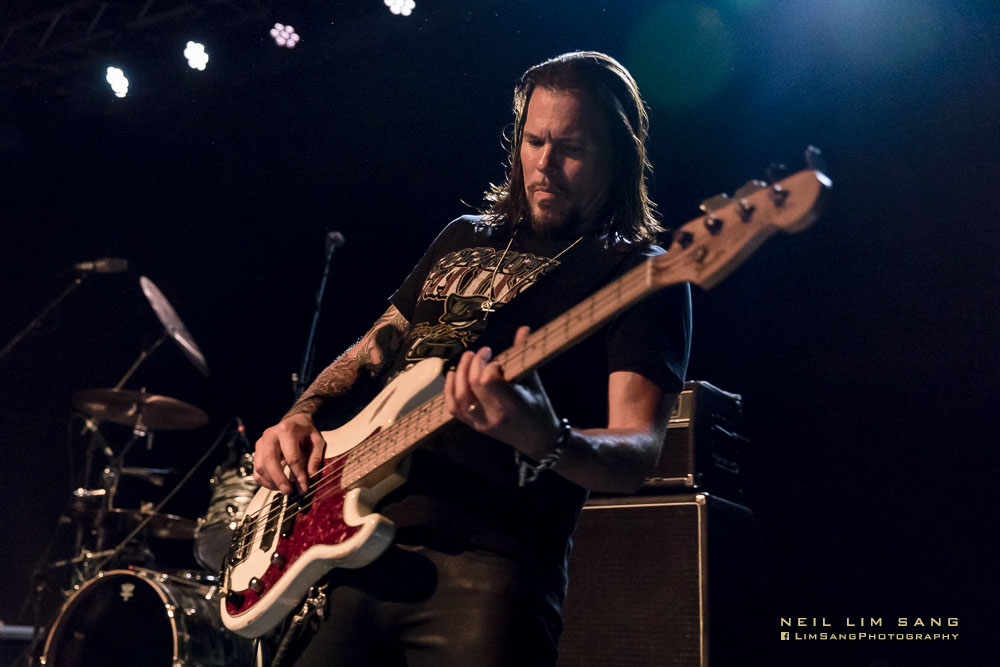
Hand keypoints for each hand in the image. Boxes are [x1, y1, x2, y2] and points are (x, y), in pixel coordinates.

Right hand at [253, 413, 325, 494]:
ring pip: (260, 467)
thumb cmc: (306, 431)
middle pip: (270, 461)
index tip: (304, 487)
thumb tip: (310, 475)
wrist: (294, 421)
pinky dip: (265, 481)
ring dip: (272, 482)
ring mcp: (261, 443)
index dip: (298, 475)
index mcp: (287, 430)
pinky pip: (256, 470)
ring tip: (285, 489)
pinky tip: (276, 485)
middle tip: (289, 492)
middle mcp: (270, 435)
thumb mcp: (317, 440)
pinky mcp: (257, 452)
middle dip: (279, 480)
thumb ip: (316, 457)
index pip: (291, 457)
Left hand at [444, 325, 561, 458]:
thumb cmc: (539, 409)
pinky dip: (449, 390)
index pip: (488, 381)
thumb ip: (524, 355)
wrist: (538, 440)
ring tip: (468, 358)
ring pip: (459, 397)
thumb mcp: (534, 382)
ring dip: (460, 373)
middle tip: (484, 353)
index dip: (489, 365)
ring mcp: (481, 423)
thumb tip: (523, 329)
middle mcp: (493, 416)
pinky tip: (453, 374)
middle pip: (472, 385)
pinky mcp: (474, 426)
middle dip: (475, 363)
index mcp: (512, 405)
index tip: (498, 360)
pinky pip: (454, 408)